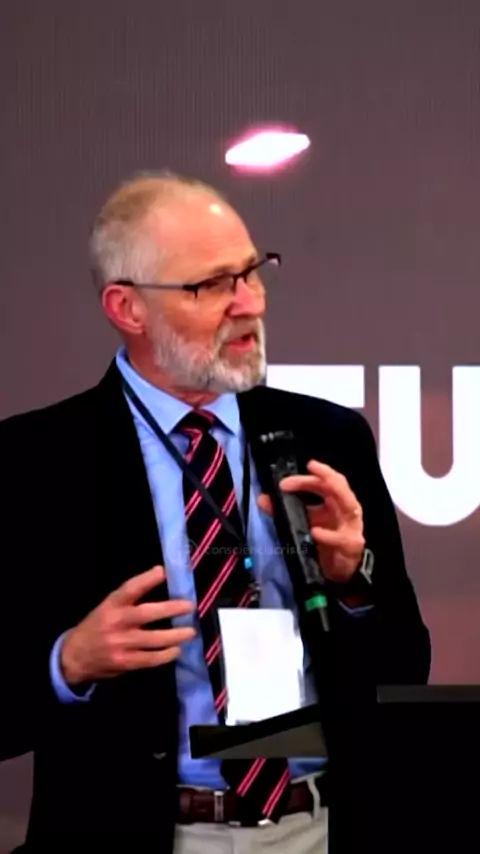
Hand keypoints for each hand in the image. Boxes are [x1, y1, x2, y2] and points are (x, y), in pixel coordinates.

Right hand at [61, 565, 195, 686]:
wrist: (74, 657)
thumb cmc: (97, 627)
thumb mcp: (107, 607)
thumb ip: (129, 600)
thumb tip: (161, 584)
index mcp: (111, 605)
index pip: (129, 589)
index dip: (146, 579)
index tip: (163, 571)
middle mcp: (116, 622)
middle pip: (146, 614)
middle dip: (170, 609)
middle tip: (189, 606)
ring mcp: (120, 644)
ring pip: (153, 640)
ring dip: (175, 636)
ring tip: (190, 632)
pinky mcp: (124, 662)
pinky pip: (150, 659)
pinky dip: (165, 655)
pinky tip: (176, 650)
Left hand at [258, 460, 364, 583]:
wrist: (336, 573)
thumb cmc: (322, 544)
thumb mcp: (302, 525)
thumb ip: (283, 512)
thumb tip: (262, 499)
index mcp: (334, 503)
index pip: (324, 483)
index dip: (306, 478)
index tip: (284, 483)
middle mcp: (346, 510)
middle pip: (340, 486)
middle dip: (326, 475)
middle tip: (310, 467)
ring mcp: (352, 527)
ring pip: (349, 505)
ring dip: (334, 492)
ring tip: (315, 486)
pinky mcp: (351, 546)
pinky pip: (342, 538)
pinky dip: (329, 535)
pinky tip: (315, 533)